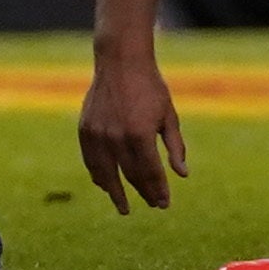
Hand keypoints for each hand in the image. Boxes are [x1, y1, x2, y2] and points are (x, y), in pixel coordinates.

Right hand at [77, 47, 188, 208]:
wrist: (121, 62)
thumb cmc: (150, 87)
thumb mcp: (169, 115)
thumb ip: (175, 147)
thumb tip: (182, 175)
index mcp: (140, 134)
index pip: (150, 172)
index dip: (158, 190)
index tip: (164, 203)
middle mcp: (117, 137)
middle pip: (130, 175)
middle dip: (143, 192)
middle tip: (152, 205)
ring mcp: (98, 134)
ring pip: (107, 173)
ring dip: (116, 192)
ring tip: (123, 207)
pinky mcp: (85, 129)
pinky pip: (91, 160)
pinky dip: (98, 175)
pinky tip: (105, 185)